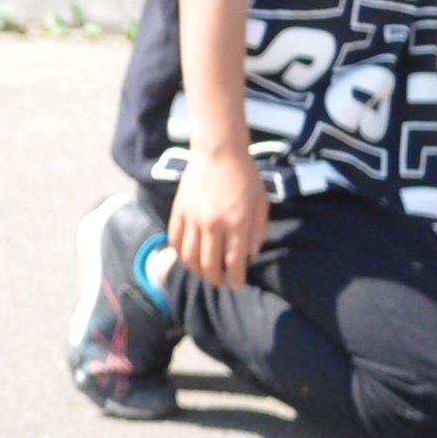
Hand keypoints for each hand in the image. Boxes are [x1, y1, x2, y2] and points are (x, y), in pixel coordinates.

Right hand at [170, 145, 266, 290]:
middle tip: (220, 282)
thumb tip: (251, 254)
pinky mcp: (179, 212)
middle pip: (209, 264)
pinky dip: (180, 254)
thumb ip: (258, 230)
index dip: (236, 279)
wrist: (219, 152)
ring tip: (204, 273)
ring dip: (197, 270)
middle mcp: (213, 224)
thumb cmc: (245, 176)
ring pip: (190, 257)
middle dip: (216, 279)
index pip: (235, 261)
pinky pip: (176, 241)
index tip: (237, 285)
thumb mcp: (261, 202)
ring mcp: (193, 219)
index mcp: (237, 222)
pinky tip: (188, 257)